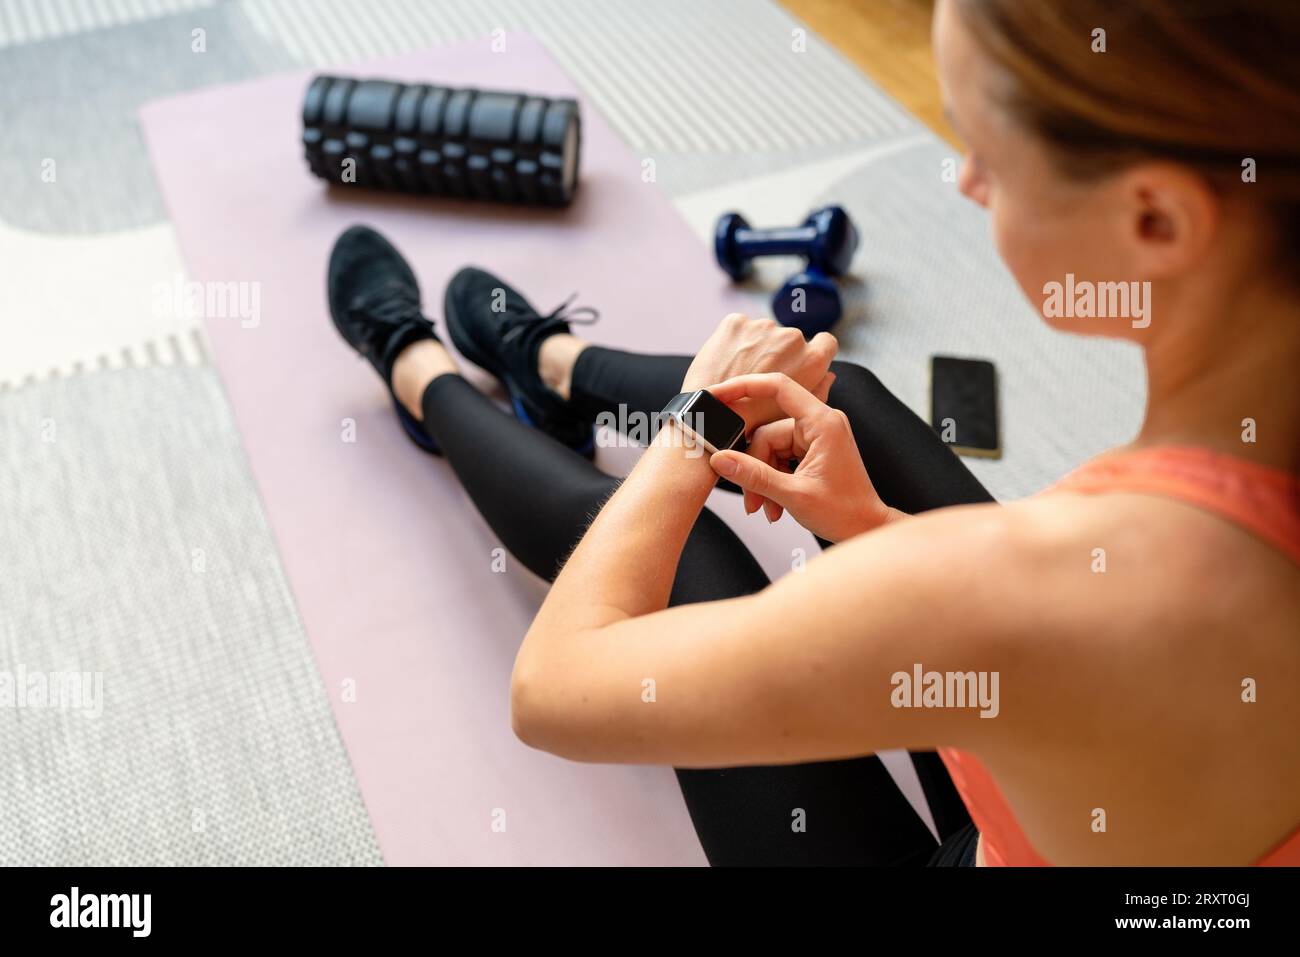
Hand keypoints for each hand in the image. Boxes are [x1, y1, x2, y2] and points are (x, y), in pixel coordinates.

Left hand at [681, 314, 836, 428]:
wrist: (711, 417)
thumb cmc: (755, 422)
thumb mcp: (797, 412)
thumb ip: (818, 390)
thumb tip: (829, 373)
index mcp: (813, 358)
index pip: (825, 342)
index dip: (813, 352)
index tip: (797, 361)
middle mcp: (792, 337)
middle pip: (790, 339)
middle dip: (778, 352)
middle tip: (759, 375)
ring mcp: (763, 326)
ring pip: (762, 333)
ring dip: (755, 346)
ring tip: (740, 372)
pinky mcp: (736, 322)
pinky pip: (739, 329)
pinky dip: (734, 341)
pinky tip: (727, 362)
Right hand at [706, 373, 899, 542]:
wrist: (865, 528)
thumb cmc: (845, 512)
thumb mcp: (793, 495)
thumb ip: (754, 476)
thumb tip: (721, 460)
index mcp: (823, 423)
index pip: (778, 387)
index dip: (744, 387)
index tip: (717, 394)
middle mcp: (820, 423)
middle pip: (767, 433)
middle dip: (754, 467)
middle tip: (751, 499)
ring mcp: (816, 436)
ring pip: (770, 448)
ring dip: (762, 479)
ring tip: (767, 507)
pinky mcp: (812, 449)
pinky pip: (779, 456)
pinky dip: (772, 479)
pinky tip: (775, 503)